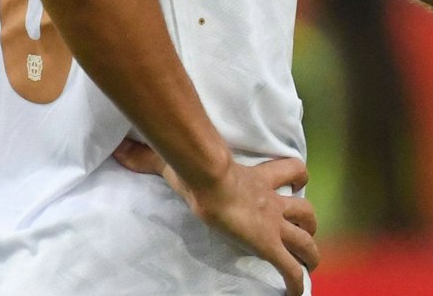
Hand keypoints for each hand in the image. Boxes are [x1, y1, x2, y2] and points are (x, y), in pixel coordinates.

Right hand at [114, 140, 318, 294]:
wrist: (210, 181)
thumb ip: (151, 157)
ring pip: (305, 240)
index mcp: (257, 180)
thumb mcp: (176, 161)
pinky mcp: (268, 245)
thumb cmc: (197, 169)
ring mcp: (272, 225)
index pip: (292, 171)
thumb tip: (122, 150)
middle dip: (309, 222)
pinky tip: (298, 293)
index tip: (298, 184)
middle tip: (305, 231)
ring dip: (310, 253)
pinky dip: (297, 283)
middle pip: (305, 210)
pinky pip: (290, 269)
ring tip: (310, 264)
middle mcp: (272, 203)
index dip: (298, 177)